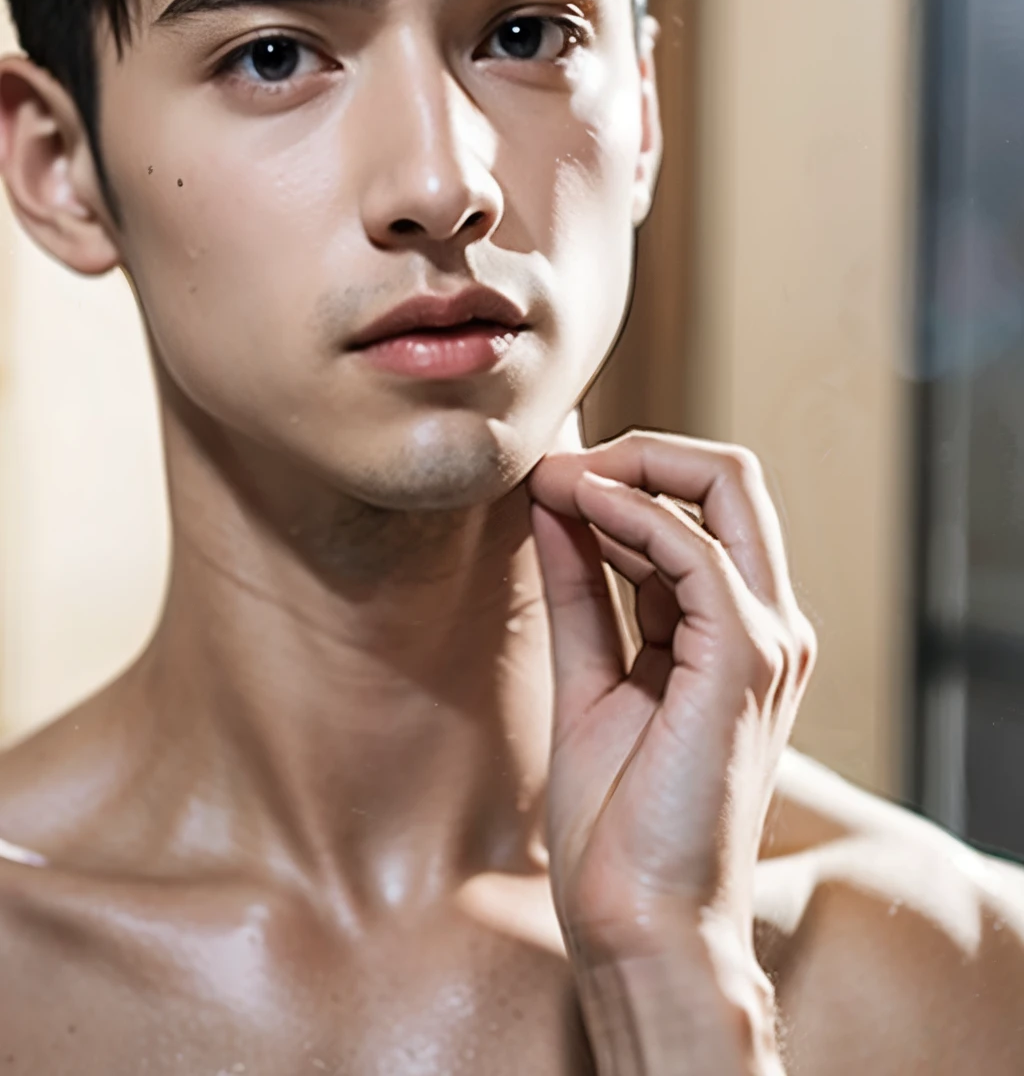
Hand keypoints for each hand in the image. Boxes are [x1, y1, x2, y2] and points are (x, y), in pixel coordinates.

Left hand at [527, 431, 815, 971]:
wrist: (639, 924)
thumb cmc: (618, 823)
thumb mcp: (590, 674)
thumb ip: (581, 587)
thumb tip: (555, 501)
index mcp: (738, 632)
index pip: (709, 503)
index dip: (632, 473)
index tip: (553, 479)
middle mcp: (769, 626)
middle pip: (731, 475)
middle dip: (640, 449)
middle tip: (558, 467)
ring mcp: (767, 640)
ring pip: (723, 487)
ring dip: (627, 467)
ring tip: (550, 481)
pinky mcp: (745, 660)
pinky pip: (694, 550)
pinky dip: (632, 513)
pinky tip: (576, 509)